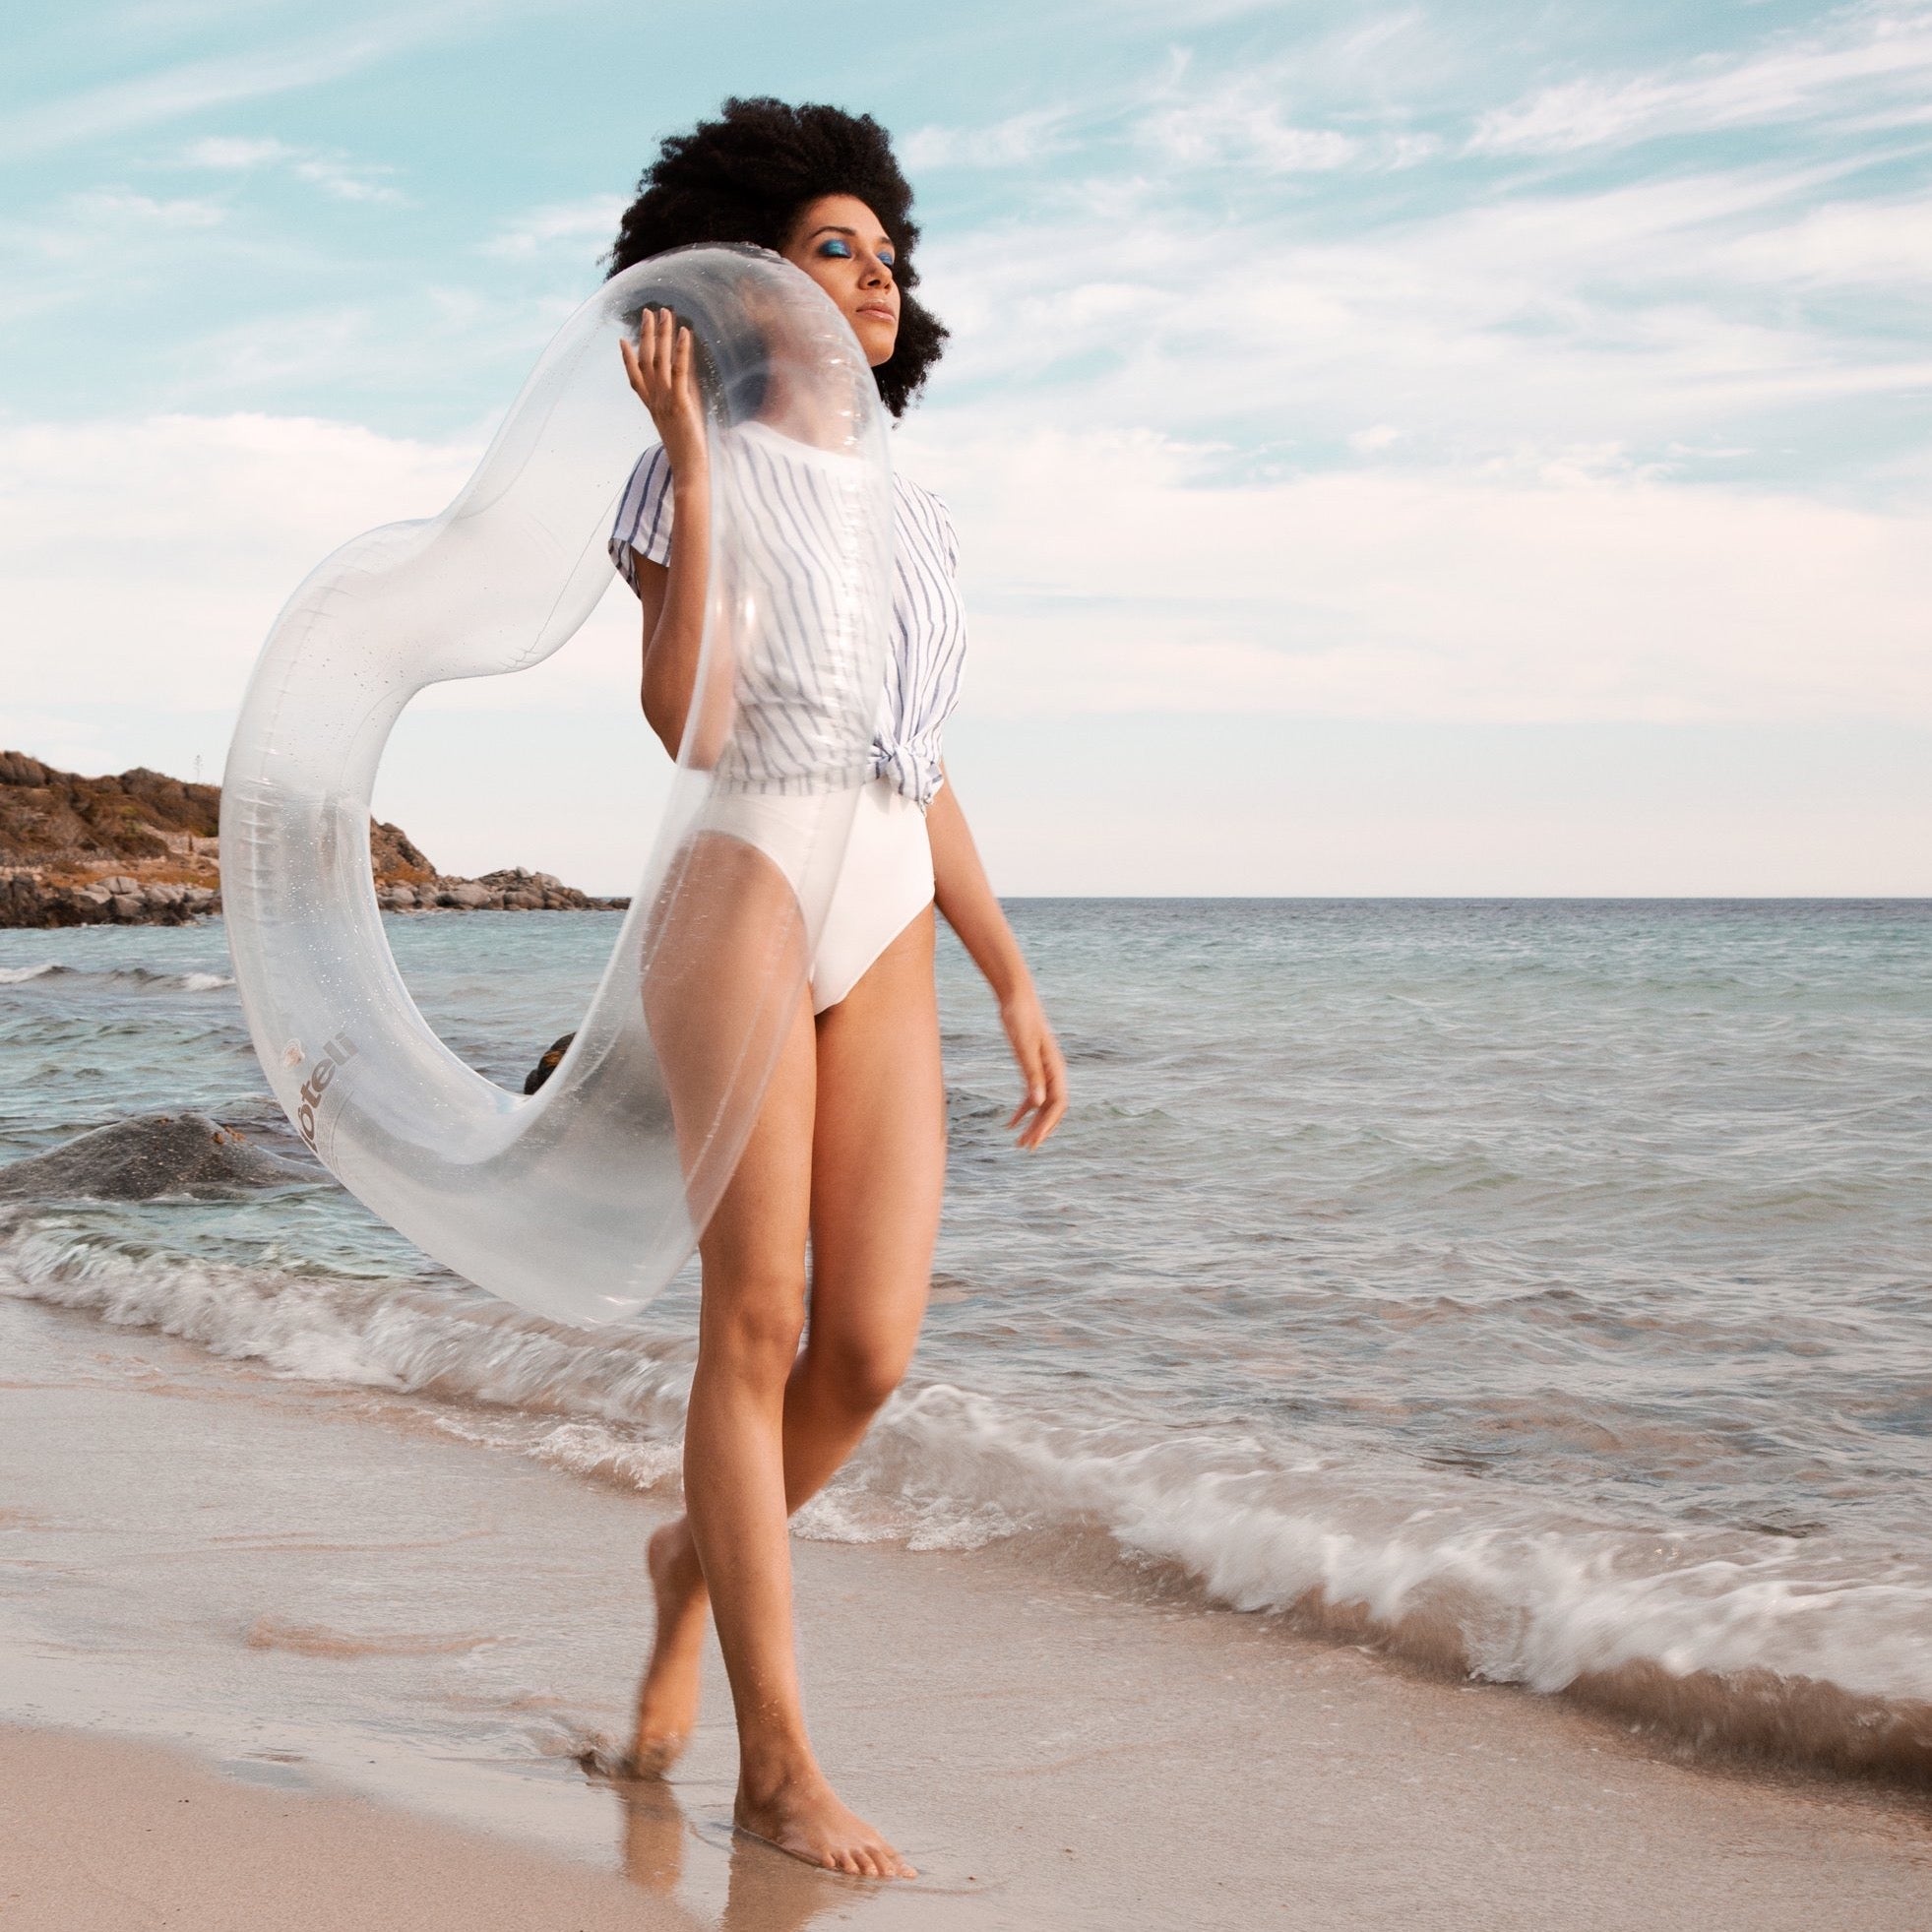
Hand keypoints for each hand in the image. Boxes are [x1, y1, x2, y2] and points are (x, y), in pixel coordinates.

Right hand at [619, 309, 706, 473]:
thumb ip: (678, 406)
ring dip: (662, 335)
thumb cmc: (686, 454)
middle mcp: (655, 402)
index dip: (627, 359)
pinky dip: (681, 351)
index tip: (622, 340)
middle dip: (646, 335)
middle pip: (646, 362)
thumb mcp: (678, 426)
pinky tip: (685, 333)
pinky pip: (679, 373)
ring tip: (665, 313)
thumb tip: (686, 390)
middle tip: (647, 312)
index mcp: (652, 408)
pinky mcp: (680, 404)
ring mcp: (665, 402)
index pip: (635, 379)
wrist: (688, 471)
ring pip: (660, 361)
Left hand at [1000, 984, 1066, 1149]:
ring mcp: (1044, 1071)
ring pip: (1042, 1105)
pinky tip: (1010, 1123)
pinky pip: (1031, 1095)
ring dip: (1032, 1123)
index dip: (1048, 1125)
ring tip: (1019, 1142)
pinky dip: (1023, 1110)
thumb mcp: (1023, 1048)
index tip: (1034, 1141)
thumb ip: (1031, 1075)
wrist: (1016, 998)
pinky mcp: (1032, 1067)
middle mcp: (1053, 1072)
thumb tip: (1039, 1102)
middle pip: (1052, 1109)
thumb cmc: (1020, 1019)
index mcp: (1055, 1068)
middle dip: (1041, 1129)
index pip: (1058, 1104)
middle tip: (1026, 1148)